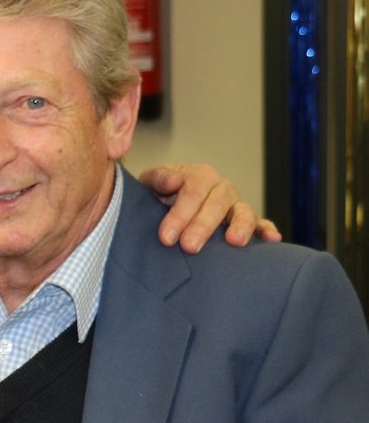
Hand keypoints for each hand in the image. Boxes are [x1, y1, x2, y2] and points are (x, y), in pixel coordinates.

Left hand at [139, 164, 282, 253]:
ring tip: (234, 241)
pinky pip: (261, 224)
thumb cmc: (157, 195)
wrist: (163, 204)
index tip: (166, 237)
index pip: (192, 192)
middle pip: (217, 203)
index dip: (180, 214)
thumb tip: (174, 180)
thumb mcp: (150, 183)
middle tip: (189, 246)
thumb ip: (158, 179)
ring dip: (240, 226)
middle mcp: (221, 188)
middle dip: (203, 225)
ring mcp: (235, 206)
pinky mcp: (246, 222)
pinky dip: (267, 230)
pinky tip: (271, 239)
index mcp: (199, 176)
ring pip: (243, 211)